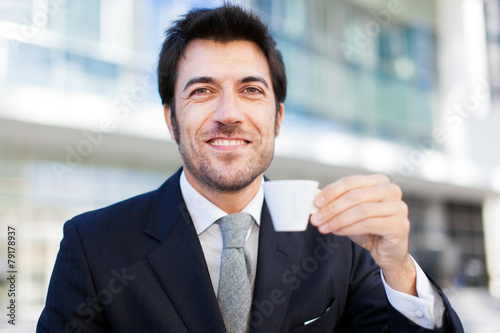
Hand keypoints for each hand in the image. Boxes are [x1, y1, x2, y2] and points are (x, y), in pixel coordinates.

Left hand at [310, 174, 416, 294]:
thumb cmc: (368, 228)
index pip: (351, 181)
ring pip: (361, 210)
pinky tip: (337, 232)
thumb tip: (315, 200)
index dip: (331, 191)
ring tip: (324, 227)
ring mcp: (399, 207)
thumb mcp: (349, 212)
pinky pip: (368, 224)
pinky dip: (349, 228)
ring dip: (338, 220)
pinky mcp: (400, 225)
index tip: (315, 202)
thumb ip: (336, 203)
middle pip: (355, 195)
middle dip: (332, 208)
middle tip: (316, 219)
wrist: (387, 251)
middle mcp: (391, 190)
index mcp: (379, 181)